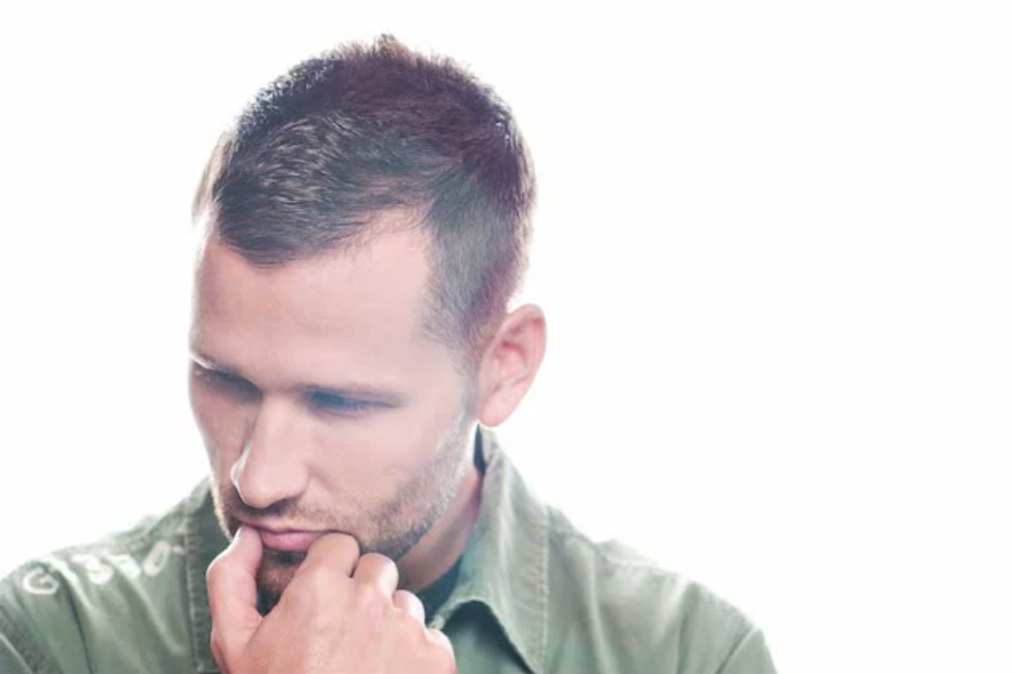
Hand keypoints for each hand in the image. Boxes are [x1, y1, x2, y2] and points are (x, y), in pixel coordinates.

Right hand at [206, 526, 455, 673]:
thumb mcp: (235, 645)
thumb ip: (230, 579)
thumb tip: (249, 533)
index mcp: (320, 587)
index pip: (340, 544)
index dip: (329, 570)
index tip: (320, 598)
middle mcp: (369, 598)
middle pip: (377, 567)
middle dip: (362, 591)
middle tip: (340, 634)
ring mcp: (406, 628)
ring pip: (405, 601)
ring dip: (389, 622)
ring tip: (362, 661)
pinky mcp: (435, 657)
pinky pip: (430, 636)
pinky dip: (414, 654)